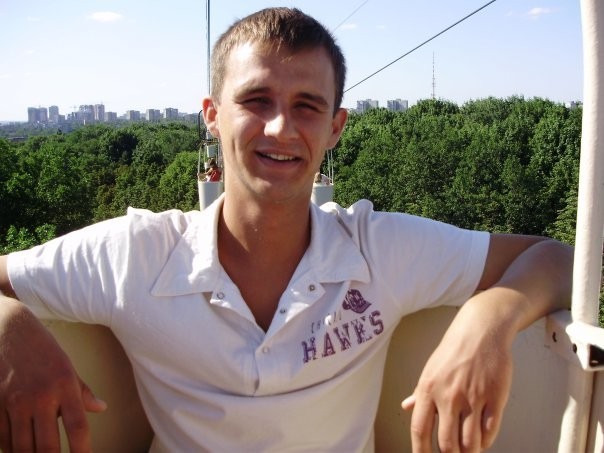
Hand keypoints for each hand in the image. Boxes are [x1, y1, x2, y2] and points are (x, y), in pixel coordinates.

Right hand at [0, 298, 105, 451]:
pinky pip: (2, 437)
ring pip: (21, 447)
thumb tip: (101, 408)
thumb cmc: (42, 348)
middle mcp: (40, 395)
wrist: (7, 328)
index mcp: (64, 384)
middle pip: (46, 446)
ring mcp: (14, 401)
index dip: (82, 450)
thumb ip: (81, 391)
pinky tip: (18, 449)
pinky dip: (10, 448)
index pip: (77, 427)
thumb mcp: (67, 365)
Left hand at [402, 296, 514, 452]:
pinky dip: (485, 441)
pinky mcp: (495, 397)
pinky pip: (490, 431)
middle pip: (447, 443)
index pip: (420, 430)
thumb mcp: (430, 369)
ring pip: (470, 443)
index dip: (421, 452)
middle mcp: (449, 396)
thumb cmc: (454, 350)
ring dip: (470, 452)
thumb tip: (406, 407)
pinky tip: (482, 438)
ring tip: (469, 451)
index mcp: (428, 390)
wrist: (481, 331)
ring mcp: (473, 398)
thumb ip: (419, 392)